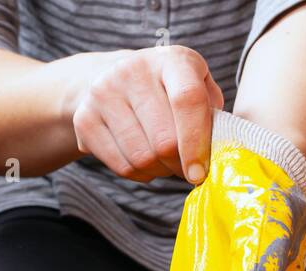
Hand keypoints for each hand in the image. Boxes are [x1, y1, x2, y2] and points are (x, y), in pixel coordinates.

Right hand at [64, 46, 224, 184]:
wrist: (108, 78)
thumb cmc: (165, 89)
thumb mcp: (194, 85)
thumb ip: (211, 111)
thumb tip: (220, 150)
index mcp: (171, 60)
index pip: (187, 101)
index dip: (196, 142)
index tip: (199, 173)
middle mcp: (134, 71)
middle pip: (163, 140)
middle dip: (179, 166)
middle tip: (187, 171)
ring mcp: (104, 94)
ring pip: (141, 158)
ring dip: (159, 172)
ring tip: (166, 164)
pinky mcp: (85, 119)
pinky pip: (121, 166)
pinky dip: (140, 175)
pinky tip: (146, 164)